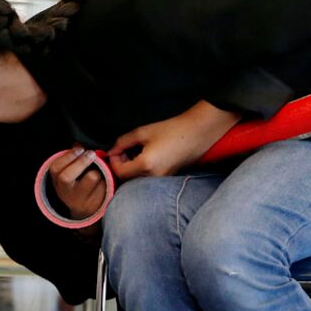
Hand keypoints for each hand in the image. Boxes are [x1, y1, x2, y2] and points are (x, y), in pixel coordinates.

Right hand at [48, 146, 108, 220]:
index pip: (55, 168)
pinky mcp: (94, 206)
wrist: (85, 211)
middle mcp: (66, 194)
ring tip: (98, 172)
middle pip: (66, 177)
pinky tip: (104, 182)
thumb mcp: (71, 173)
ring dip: (97, 171)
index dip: (68, 156)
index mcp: (58, 183)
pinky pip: (104, 185)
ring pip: (91, 178)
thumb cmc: (79, 185)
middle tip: (91, 154)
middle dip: (80, 161)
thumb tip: (78, 143)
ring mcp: (80, 202)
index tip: (80, 149)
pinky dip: (106, 180)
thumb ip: (73, 158)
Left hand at [108, 101, 240, 179]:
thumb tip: (112, 150)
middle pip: (128, 178)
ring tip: (137, 151)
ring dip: (132, 168)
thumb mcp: (143, 132)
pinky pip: (148, 178)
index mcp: (146, 165)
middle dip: (122, 165)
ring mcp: (162, 180)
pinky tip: (148, 156)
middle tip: (125, 150)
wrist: (198, 132)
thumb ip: (123, 141)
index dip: (114, 161)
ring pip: (137, 179)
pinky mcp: (168, 178)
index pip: (120, 172)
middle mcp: (153, 177)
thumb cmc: (173, 129)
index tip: (117, 150)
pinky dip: (142, 170)